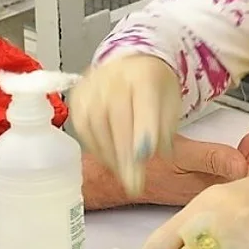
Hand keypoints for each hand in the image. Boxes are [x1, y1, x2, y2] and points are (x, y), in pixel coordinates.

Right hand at [70, 54, 181, 195]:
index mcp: (144, 75)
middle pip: (116, 116)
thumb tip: (154, 155)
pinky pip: (82, 127)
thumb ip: (165, 130)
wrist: (133, 65)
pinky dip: (96, 148)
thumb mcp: (171, 105)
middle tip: (134, 183)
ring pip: (95, 124)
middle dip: (125, 154)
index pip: (143, 101)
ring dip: (110, 156)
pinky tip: (110, 160)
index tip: (145, 156)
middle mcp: (114, 76)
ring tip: (124, 175)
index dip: (144, 129)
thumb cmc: (155, 90)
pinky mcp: (77, 96)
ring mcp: (92, 85)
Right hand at [86, 116, 248, 209]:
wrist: (116, 173)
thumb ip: (213, 160)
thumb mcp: (180, 156)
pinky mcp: (205, 179)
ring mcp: (214, 186)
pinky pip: (234, 168)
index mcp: (219, 191)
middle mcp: (220, 193)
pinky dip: (245, 152)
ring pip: (248, 170)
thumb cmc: (146, 164)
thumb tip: (245, 167)